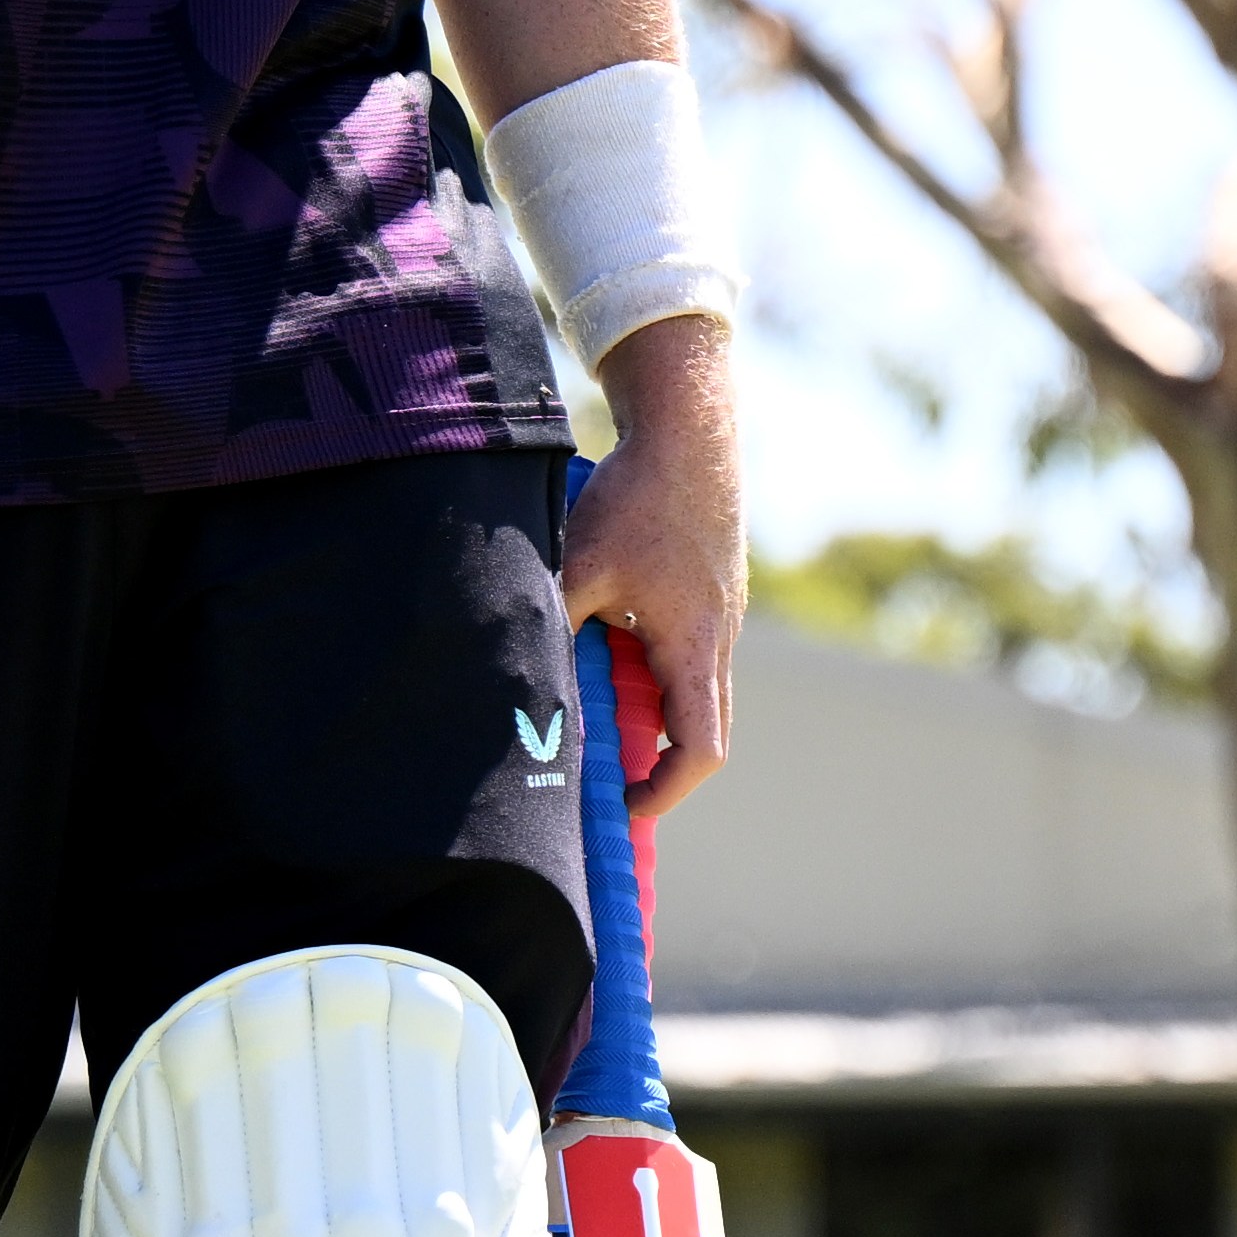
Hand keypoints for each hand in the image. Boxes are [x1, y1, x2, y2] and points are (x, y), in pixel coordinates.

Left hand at [554, 318, 741, 809]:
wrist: (687, 431)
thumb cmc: (638, 498)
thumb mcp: (581, 566)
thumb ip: (555, 627)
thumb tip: (515, 685)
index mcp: (695, 646)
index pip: (702, 750)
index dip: (666, 792)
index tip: (623, 804)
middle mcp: (719, 639)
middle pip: (705, 728)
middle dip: (661, 763)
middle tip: (609, 778)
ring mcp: (720, 615)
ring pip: (695, 689)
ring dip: (653, 711)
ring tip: (597, 712)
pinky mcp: (709, 591)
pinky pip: (688, 651)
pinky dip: (655, 669)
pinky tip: (609, 645)